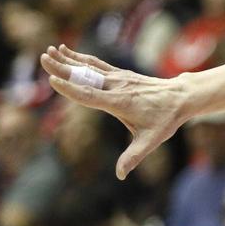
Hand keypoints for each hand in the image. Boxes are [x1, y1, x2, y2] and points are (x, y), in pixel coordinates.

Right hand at [40, 44, 188, 178]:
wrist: (181, 97)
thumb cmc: (165, 119)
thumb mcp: (151, 140)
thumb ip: (133, 157)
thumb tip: (120, 175)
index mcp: (119, 102)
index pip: (89, 95)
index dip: (70, 88)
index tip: (52, 80)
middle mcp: (117, 86)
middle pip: (85, 76)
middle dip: (63, 67)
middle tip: (42, 57)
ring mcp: (119, 77)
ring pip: (89, 66)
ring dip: (69, 58)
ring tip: (50, 50)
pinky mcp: (121, 74)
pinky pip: (97, 64)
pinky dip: (82, 58)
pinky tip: (69, 51)